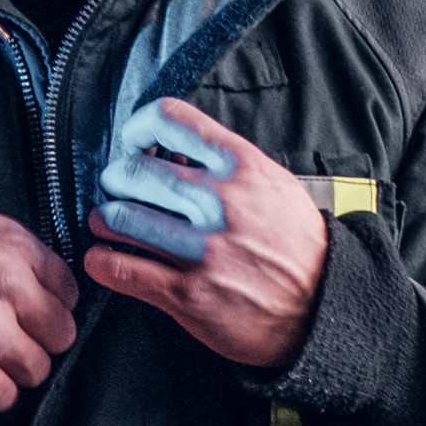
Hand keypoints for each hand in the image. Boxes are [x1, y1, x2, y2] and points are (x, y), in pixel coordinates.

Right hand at [0, 200, 78, 410]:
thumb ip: (9, 242)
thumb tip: (39, 269)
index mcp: (11, 248)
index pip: (68, 288)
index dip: (50, 303)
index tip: (34, 311)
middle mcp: (8, 289)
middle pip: (60, 334)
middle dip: (39, 339)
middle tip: (12, 337)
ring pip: (37, 369)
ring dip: (14, 368)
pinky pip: (4, 396)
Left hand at [83, 98, 326, 370]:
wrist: (325, 306)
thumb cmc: (295, 242)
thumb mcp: (272, 185)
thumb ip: (225, 164)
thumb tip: (170, 151)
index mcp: (241, 166)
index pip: (168, 120)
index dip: (137, 129)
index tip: (133, 145)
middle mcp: (220, 203)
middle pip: (132, 171)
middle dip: (116, 181)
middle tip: (118, 192)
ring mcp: (202, 250)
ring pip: (118, 218)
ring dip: (104, 220)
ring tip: (108, 224)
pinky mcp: (188, 294)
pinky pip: (120, 269)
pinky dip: (101, 261)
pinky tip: (103, 259)